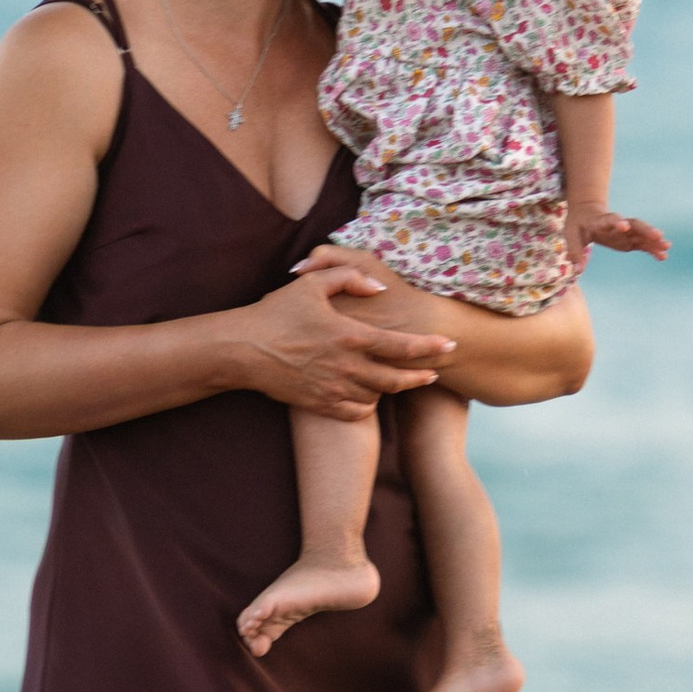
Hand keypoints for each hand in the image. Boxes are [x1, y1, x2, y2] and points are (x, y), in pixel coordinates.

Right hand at [228, 265, 453, 419]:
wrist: (242, 350)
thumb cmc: (276, 313)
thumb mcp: (311, 284)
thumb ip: (350, 278)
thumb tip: (379, 287)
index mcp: (350, 335)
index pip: (401, 345)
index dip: (429, 347)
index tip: (449, 346)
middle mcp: (346, 366)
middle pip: (396, 379)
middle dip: (420, 377)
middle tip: (433, 374)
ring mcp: (333, 389)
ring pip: (377, 397)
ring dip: (389, 389)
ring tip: (394, 380)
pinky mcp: (320, 405)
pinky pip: (355, 413)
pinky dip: (367, 406)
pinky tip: (367, 396)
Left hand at [563, 203, 669, 272]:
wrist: (587, 213)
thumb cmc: (578, 225)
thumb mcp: (571, 235)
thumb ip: (575, 251)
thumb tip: (578, 270)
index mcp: (600, 221)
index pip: (610, 219)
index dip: (616, 221)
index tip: (624, 225)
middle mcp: (617, 225)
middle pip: (633, 224)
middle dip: (645, 230)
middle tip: (658, 235)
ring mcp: (625, 231)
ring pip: (642, 233)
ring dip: (653, 240)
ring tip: (667, 247)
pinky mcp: (629, 239)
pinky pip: (643, 244)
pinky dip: (652, 249)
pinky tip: (663, 256)